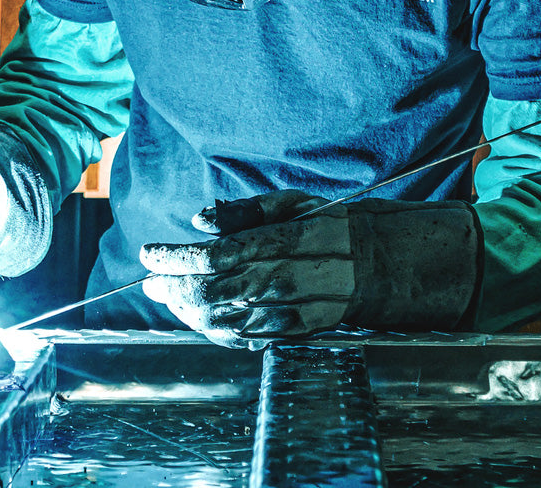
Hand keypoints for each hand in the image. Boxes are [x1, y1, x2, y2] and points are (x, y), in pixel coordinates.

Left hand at [139, 190, 479, 349]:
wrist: (392, 267)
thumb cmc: (336, 225)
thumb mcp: (296, 203)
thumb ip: (244, 211)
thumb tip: (200, 220)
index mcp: (287, 241)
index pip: (217, 254)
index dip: (176, 257)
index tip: (148, 254)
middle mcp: (289, 279)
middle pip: (214, 290)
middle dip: (172, 288)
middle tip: (148, 283)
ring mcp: (293, 310)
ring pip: (225, 319)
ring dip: (187, 311)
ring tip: (167, 298)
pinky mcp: (296, 332)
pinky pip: (245, 337)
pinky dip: (214, 329)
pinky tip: (198, 317)